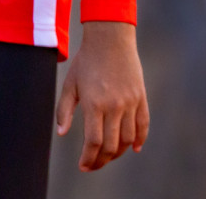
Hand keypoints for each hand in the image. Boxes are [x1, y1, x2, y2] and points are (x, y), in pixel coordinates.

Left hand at [56, 21, 148, 170]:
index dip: (88, 159)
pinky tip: (134, 148)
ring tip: (109, 156)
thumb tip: (62, 133)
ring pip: (128, 138)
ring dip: (119, 152)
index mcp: (94, 104)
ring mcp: (130, 101)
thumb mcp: (69, 85)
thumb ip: (64, 110)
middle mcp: (115, 105)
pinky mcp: (141, 96)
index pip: (94, 142)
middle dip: (102, 161)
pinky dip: (140, 138)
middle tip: (93, 165)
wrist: (111, 39)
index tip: (83, 166)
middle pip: (111, 145)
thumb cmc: (86, 61)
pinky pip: (144, 123)